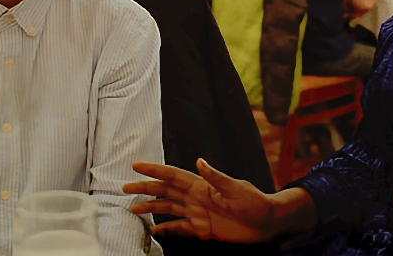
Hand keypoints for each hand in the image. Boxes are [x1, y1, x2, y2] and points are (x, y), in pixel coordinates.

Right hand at [124, 159, 276, 242]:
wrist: (266, 223)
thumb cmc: (254, 202)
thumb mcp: (235, 188)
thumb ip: (216, 177)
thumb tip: (199, 162)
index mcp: (202, 185)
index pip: (173, 176)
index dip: (154, 171)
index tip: (136, 166)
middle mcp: (196, 197)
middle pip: (166, 191)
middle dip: (146, 189)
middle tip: (126, 188)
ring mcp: (198, 213)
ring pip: (169, 208)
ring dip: (152, 208)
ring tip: (133, 209)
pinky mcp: (203, 228)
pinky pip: (180, 228)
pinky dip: (166, 229)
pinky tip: (154, 230)